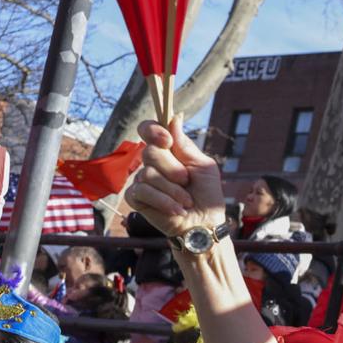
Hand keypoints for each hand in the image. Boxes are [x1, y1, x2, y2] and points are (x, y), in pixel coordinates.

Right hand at [124, 121, 225, 238]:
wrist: (205, 223)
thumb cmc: (207, 195)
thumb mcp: (203, 167)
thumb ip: (186, 146)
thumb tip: (175, 118)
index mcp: (168, 151)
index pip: (148, 129)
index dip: (153, 131)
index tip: (167, 141)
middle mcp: (152, 163)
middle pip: (150, 152)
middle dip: (173, 169)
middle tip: (187, 181)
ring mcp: (142, 180)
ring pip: (148, 174)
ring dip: (173, 190)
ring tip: (186, 201)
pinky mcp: (136, 197)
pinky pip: (142, 191)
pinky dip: (164, 201)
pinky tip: (177, 210)